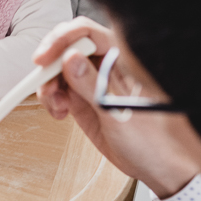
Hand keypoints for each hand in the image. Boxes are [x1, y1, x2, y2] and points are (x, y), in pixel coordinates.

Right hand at [34, 18, 198, 197]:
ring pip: (58, 69)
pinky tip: (58, 113)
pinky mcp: (82, 99)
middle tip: (44, 84)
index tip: (44, 59)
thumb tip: (70, 59)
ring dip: (48, 85)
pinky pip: (58, 89)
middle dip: (50, 64)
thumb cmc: (152, 140)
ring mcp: (92, 82)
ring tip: (56, 106)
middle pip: (67, 48)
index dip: (62, 40)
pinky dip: (50, 98)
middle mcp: (105, 66)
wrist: (156, 167)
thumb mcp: (118, 113)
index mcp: (121, 59)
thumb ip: (93, 85)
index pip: (87, 33)